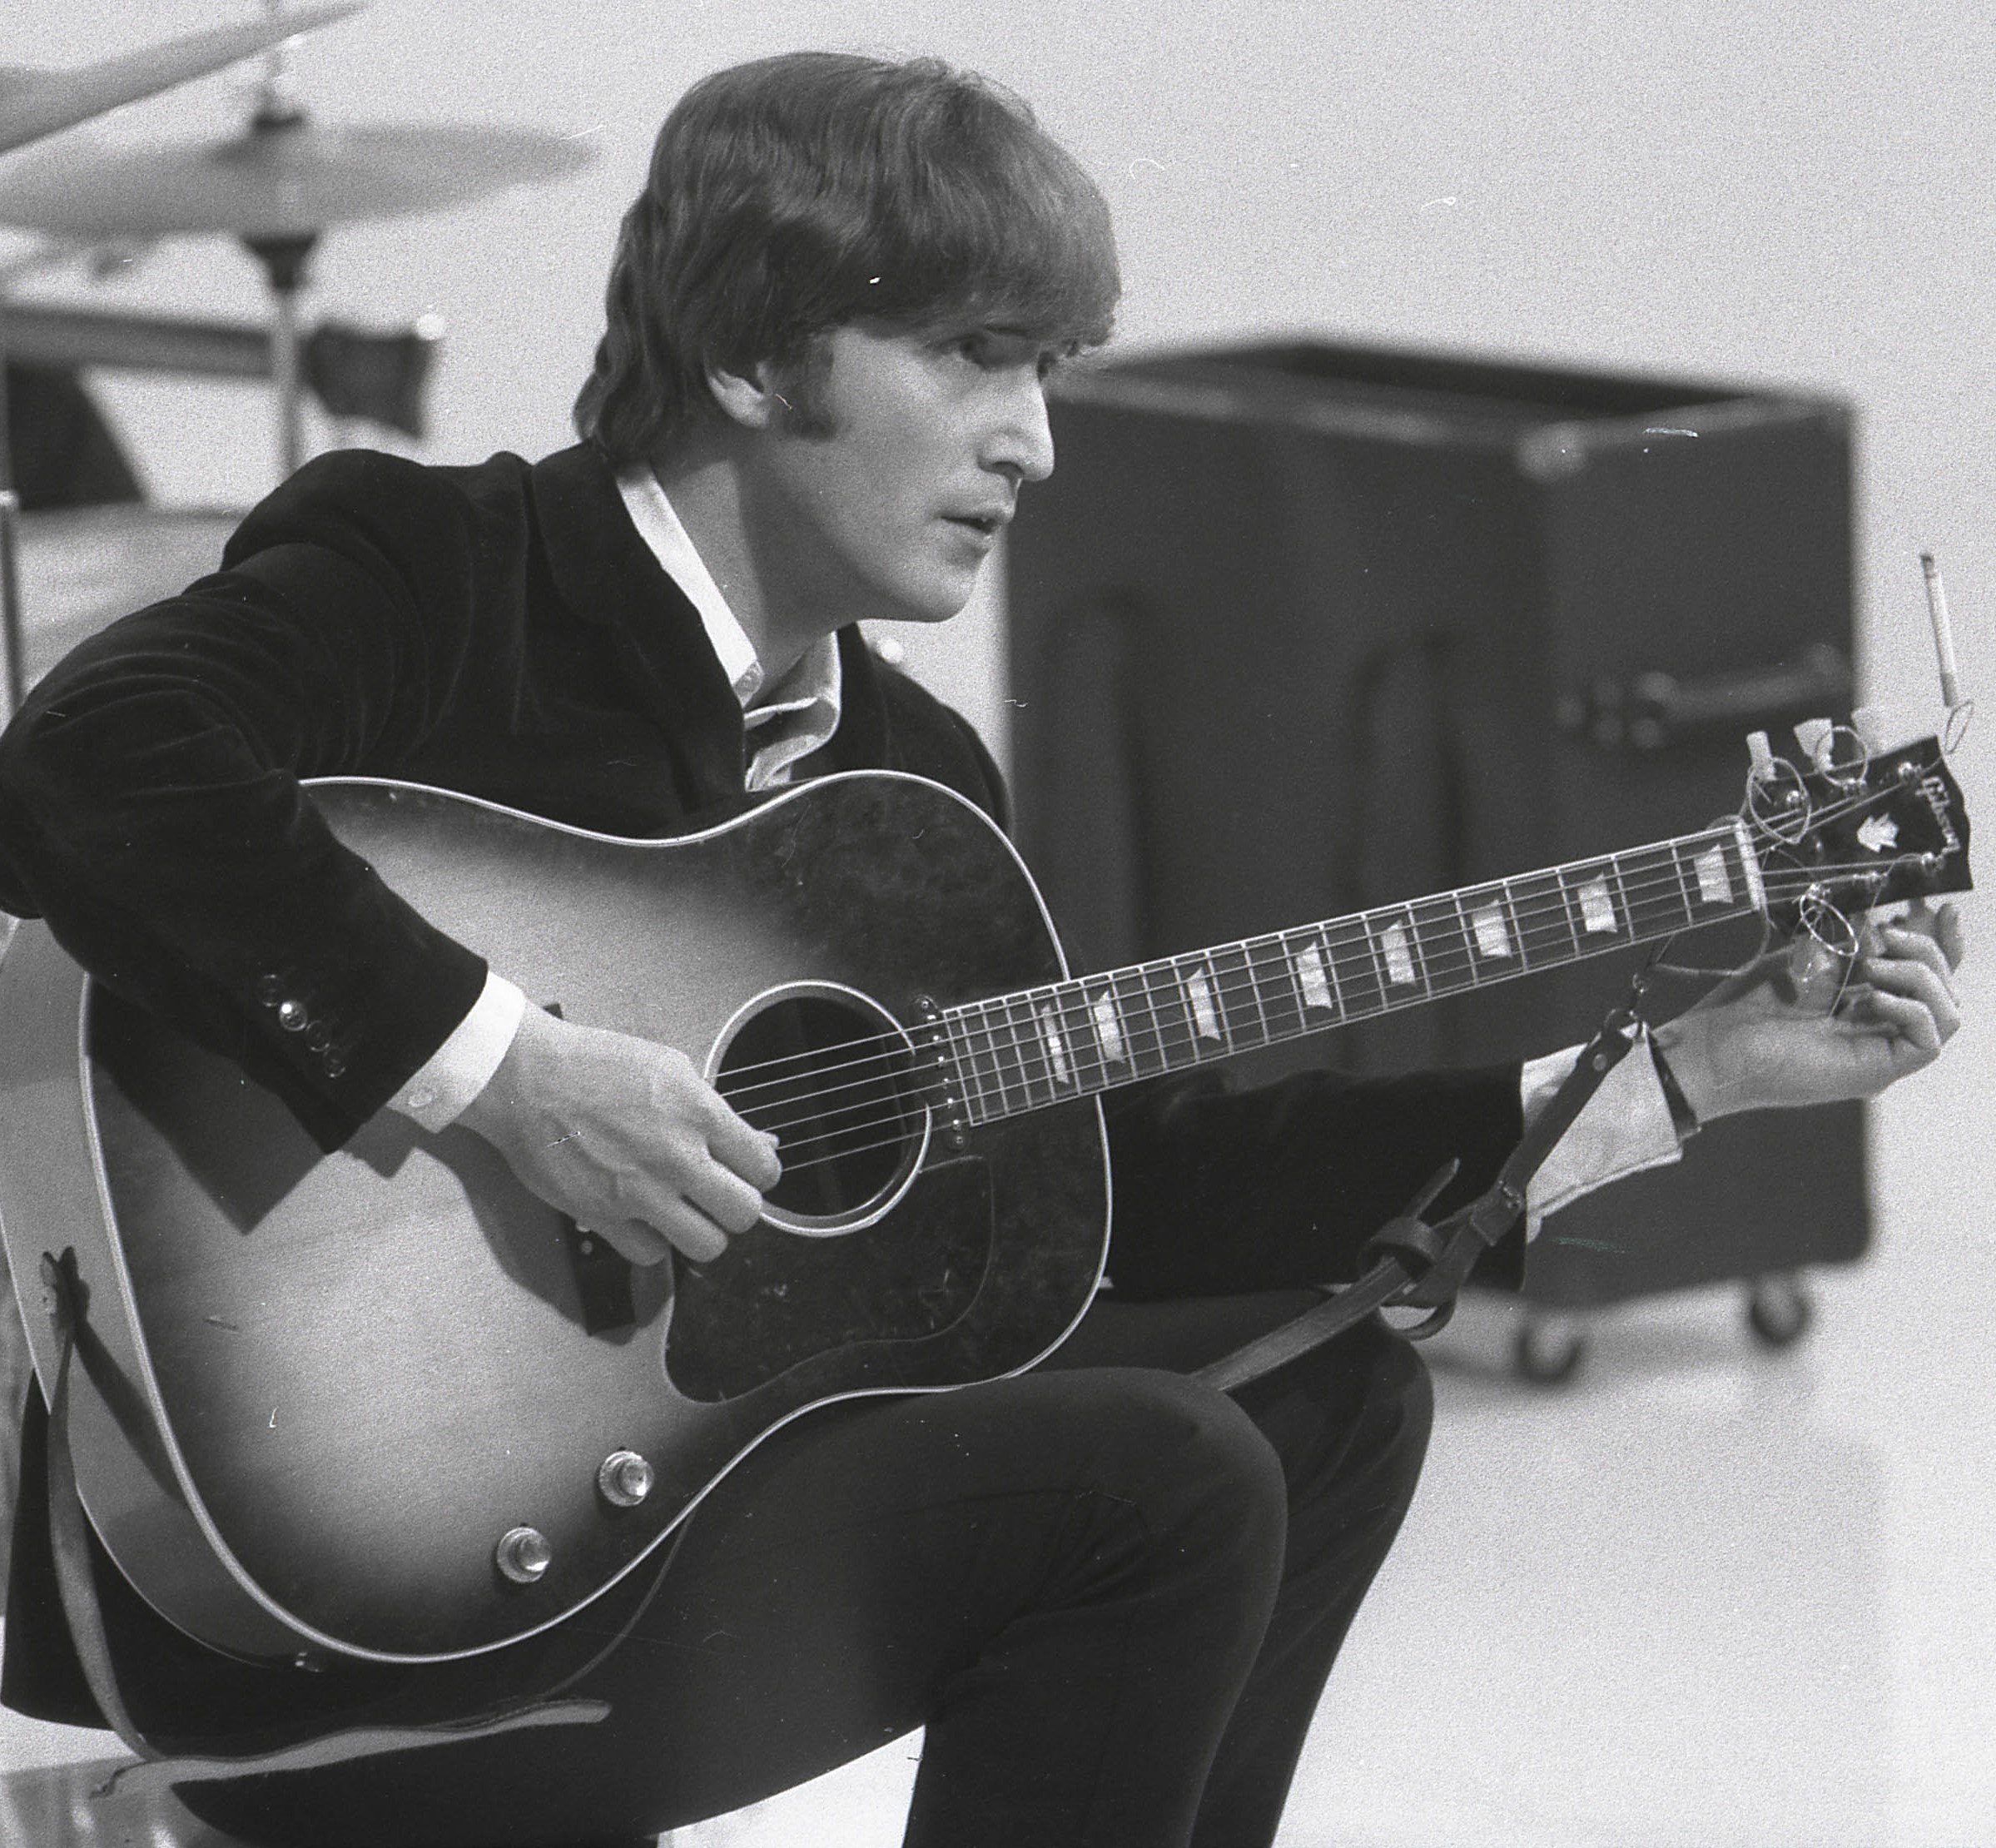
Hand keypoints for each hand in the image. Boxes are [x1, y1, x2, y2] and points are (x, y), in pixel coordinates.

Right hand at [457, 1005, 780, 1265]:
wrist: (525, 1077)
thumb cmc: (592, 1064)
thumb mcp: (669, 1067)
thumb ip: (714, 1110)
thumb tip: (758, 1143)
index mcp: (699, 1113)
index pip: (764, 1168)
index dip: (759, 1174)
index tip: (745, 1172)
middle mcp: (676, 1156)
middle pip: (744, 1213)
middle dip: (736, 1207)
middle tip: (716, 1196)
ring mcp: (640, 1191)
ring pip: (706, 1246)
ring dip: (699, 1231)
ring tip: (683, 1213)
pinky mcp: (602, 1215)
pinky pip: (651, 1255)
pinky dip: (651, 1242)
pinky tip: (642, 1218)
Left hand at [1655, 900, 1964, 1121]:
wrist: (1716, 1044)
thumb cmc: (1748, 1006)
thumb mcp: (1808, 959)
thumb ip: (1853, 944)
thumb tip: (1890, 923)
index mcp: (1866, 1006)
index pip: (1927, 977)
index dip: (1944, 944)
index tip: (1944, 908)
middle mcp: (1880, 1031)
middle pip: (1944, 991)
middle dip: (1926, 951)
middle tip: (1884, 935)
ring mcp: (1881, 1053)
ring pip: (1947, 1014)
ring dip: (1920, 976)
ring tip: (1870, 965)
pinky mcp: (1878, 1071)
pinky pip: (1928, 1040)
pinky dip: (1910, 1008)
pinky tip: (1870, 996)